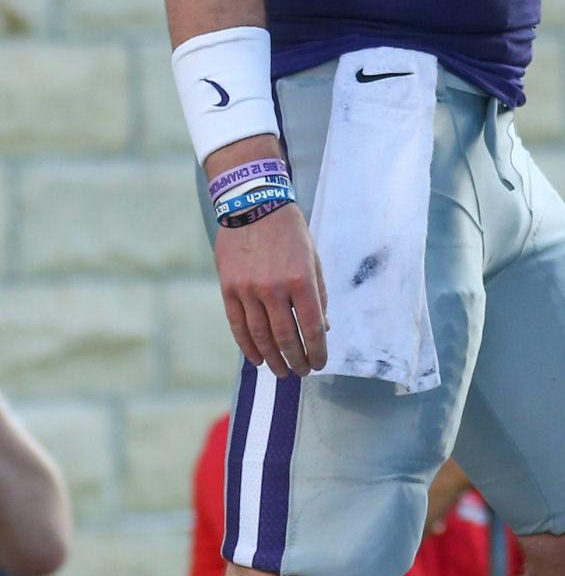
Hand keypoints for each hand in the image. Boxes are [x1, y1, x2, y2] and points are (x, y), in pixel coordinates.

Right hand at [212, 164, 328, 379]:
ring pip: (260, 336)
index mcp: (301, 279)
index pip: (312, 327)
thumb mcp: (313, 257)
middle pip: (286, 337)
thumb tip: (324, 327)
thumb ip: (318, 293)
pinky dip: (247, 345)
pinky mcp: (229, 288)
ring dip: (272, 359)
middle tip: (301, 372)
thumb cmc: (289, 230)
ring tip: (281, 371)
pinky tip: (257, 358)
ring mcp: (248, 289)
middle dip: (296, 359)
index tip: (319, 363)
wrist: (252, 203)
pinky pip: (238, 325)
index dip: (317, 350)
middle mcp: (274, 288)